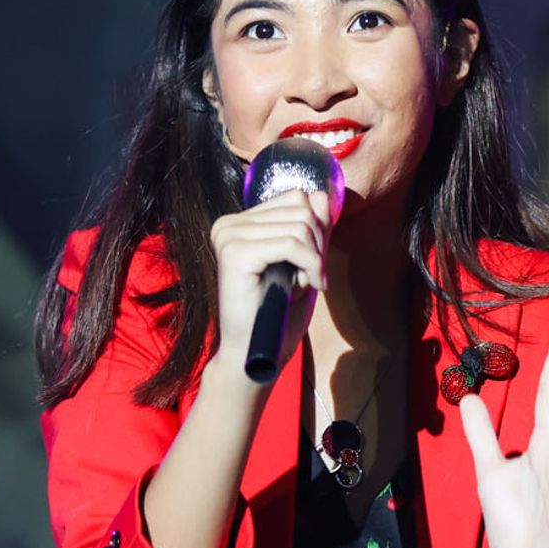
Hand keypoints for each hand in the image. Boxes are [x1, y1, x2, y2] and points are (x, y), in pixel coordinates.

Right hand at [206, 188, 328, 382]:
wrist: (256, 353)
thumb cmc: (278, 313)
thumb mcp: (304, 262)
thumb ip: (311, 228)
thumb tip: (320, 194)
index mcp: (241, 223)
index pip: (296, 198)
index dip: (317, 229)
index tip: (315, 264)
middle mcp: (229, 224)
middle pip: (301, 208)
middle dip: (319, 244)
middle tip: (314, 277)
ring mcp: (228, 236)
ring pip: (300, 225)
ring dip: (315, 259)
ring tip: (305, 285)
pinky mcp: (234, 252)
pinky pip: (291, 243)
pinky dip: (310, 265)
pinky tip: (306, 287)